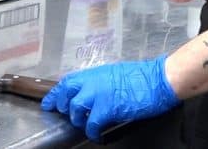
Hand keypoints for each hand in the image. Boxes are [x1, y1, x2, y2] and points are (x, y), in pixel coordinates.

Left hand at [40, 56, 179, 140]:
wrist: (158, 79)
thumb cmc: (142, 77)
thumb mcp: (115, 73)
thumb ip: (100, 81)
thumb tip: (91, 92)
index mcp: (95, 73)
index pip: (67, 81)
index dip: (55, 93)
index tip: (48, 102)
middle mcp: (93, 81)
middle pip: (66, 93)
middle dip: (62, 105)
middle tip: (64, 114)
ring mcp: (99, 94)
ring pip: (76, 109)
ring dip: (78, 119)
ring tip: (86, 124)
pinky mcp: (108, 108)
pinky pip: (92, 124)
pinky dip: (92, 132)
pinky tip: (98, 136)